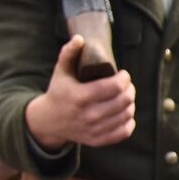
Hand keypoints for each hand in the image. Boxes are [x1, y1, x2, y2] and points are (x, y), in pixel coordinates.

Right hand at [25, 35, 135, 149]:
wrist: (48, 122)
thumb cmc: (58, 92)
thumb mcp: (60, 72)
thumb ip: (69, 53)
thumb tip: (80, 39)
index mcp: (81, 96)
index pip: (114, 86)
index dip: (124, 78)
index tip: (123, 74)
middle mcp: (89, 115)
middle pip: (124, 100)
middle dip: (130, 89)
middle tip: (127, 85)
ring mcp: (94, 130)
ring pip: (126, 115)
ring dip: (130, 104)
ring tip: (126, 96)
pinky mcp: (97, 140)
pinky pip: (123, 132)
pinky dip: (129, 121)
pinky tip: (126, 113)